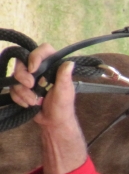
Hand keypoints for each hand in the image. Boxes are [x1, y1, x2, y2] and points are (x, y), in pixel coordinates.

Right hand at [9, 44, 86, 173]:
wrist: (52, 122)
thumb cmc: (63, 107)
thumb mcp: (65, 93)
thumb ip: (65, 78)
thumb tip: (70, 63)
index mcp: (54, 67)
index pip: (44, 50)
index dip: (35, 55)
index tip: (33, 68)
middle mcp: (41, 69)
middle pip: (23, 62)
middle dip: (23, 76)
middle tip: (31, 86)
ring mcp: (30, 78)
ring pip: (15, 76)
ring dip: (22, 91)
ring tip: (34, 102)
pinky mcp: (22, 87)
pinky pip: (12, 88)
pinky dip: (19, 97)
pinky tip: (28, 104)